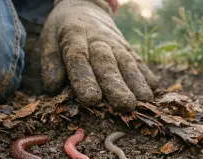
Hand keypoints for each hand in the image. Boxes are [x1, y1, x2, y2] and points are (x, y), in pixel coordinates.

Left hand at [40, 0, 157, 110]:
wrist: (84, 8)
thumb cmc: (63, 31)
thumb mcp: (49, 41)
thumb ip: (51, 62)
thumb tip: (53, 87)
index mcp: (74, 39)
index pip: (79, 59)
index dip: (85, 79)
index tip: (91, 99)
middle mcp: (97, 42)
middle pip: (107, 64)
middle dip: (116, 85)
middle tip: (124, 105)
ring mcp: (115, 44)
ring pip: (127, 63)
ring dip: (136, 82)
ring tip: (144, 100)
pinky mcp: (127, 48)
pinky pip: (138, 60)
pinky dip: (146, 74)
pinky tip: (154, 89)